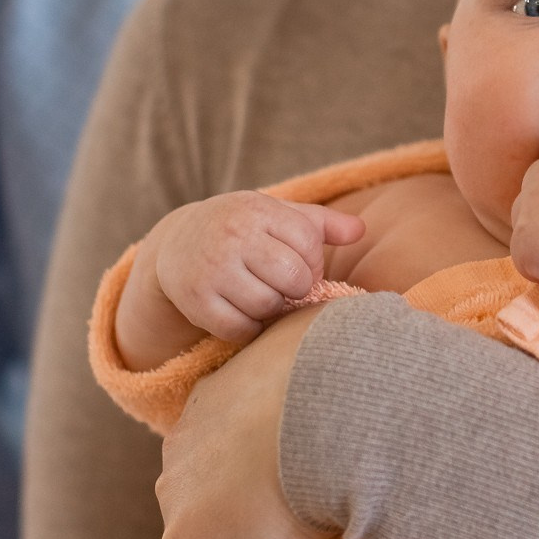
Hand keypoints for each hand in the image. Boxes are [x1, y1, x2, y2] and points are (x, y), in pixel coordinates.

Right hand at [145, 192, 362, 344]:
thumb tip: (360, 230)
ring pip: (268, 305)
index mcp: (257, 210)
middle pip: (293, 277)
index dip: (312, 261)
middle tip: (282, 282)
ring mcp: (212, 269)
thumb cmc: (243, 228)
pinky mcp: (196, 301)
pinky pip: (240, 328)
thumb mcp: (278, 215)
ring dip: (272, 306)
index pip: (309, 243)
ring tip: (260, 292)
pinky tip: (243, 310)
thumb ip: (321, 223)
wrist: (177, 242)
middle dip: (296, 285)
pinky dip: (248, 327)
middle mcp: (232, 236)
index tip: (298, 262)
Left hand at [158, 304, 331, 538]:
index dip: (245, 453)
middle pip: (192, 482)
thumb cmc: (350, 364)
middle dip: (223, 500)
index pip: (217, 431)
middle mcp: (185, 443)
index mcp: (217, 392)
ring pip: (190, 535)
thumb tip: (371, 315)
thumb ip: (330, 333)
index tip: (275, 468)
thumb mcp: (331, 328)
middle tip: (270, 522)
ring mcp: (184, 500)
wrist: (345, 406)